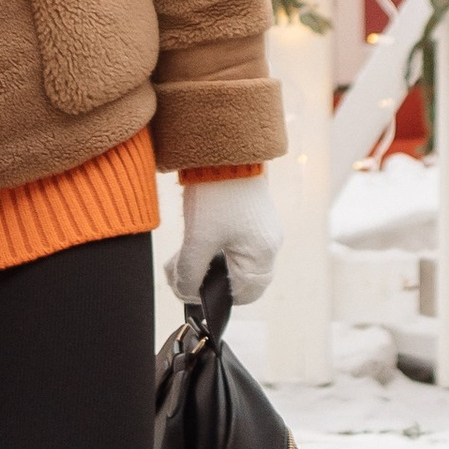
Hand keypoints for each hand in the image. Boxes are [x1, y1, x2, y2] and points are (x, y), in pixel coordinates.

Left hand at [167, 174, 280, 310]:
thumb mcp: (198, 239)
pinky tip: (193, 240)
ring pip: (233, 262)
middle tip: (180, 273)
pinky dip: (213, 248)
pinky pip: (235, 244)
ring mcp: (262, 230)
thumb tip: (184, 293)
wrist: (223, 150)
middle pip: (238, 280)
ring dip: (206, 264)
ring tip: (180, 256)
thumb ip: (190, 273)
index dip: (216, 298)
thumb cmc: (216, 195)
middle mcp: (268, 244)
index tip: (190, 290)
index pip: (244, 295)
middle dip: (207, 280)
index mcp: (262, 254)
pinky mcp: (252, 217)